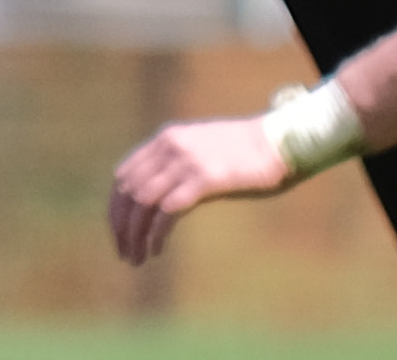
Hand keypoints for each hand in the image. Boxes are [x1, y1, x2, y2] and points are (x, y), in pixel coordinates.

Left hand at [108, 114, 292, 264]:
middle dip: (121, 226)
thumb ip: (178, 163)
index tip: (120, 232)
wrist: (280, 142)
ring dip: (134, 234)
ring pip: (142, 203)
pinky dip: (156, 234)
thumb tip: (161, 194)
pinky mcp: (204, 179)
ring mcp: (186, 162)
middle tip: (124, 252)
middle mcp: (169, 147)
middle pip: (128, 191)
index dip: (117, 207)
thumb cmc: (246, 152)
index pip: (124, 176)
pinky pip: (167, 211)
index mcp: (165, 138)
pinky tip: (156, 250)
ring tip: (136, 258)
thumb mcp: (202, 149)